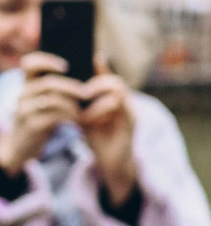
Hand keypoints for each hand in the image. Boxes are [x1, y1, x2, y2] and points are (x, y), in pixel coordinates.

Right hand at [1, 52, 80, 174]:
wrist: (22, 146)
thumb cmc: (41, 119)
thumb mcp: (44, 102)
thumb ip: (57, 89)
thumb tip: (87, 70)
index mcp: (27, 84)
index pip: (29, 63)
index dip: (47, 61)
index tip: (66, 66)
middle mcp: (23, 94)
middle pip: (49, 83)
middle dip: (72, 87)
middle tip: (88, 93)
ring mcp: (25, 110)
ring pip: (54, 100)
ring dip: (74, 104)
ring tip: (84, 110)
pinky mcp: (31, 125)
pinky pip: (55, 117)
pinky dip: (70, 117)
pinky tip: (79, 121)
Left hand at [74, 73, 137, 203]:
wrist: (113, 163)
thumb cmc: (99, 139)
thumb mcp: (87, 116)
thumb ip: (81, 101)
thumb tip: (65, 85)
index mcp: (117, 100)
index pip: (111, 77)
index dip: (100, 68)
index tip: (87, 62)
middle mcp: (127, 104)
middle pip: (116, 82)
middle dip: (96, 84)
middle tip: (80, 92)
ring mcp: (131, 114)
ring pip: (118, 92)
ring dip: (97, 97)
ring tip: (83, 107)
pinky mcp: (131, 124)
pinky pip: (117, 108)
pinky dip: (99, 110)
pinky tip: (87, 119)